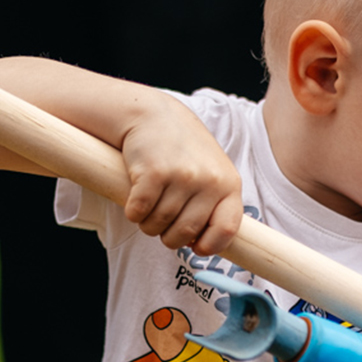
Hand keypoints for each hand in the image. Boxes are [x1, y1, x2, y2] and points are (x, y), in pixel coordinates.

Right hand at [118, 99, 244, 254]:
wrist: (154, 114)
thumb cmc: (183, 150)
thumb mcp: (212, 171)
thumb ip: (214, 204)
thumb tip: (202, 246)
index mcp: (229, 184)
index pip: (227, 229)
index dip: (210, 246)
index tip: (196, 247)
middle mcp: (209, 180)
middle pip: (185, 233)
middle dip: (169, 237)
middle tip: (162, 223)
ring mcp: (182, 176)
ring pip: (159, 225)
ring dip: (148, 224)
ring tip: (150, 206)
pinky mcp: (153, 173)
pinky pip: (138, 212)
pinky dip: (133, 213)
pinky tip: (135, 199)